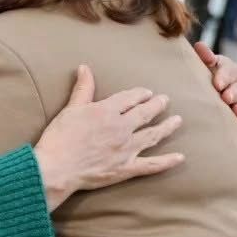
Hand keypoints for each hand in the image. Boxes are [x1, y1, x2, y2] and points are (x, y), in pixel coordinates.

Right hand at [33, 65, 184, 209]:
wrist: (56, 169)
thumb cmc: (59, 139)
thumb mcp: (70, 109)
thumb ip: (83, 89)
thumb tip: (84, 67)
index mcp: (107, 111)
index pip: (129, 98)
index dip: (140, 94)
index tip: (146, 93)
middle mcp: (121, 128)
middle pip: (145, 113)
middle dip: (157, 105)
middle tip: (165, 100)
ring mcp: (126, 149)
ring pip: (153, 135)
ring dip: (167, 127)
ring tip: (178, 121)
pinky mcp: (126, 169)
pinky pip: (152, 165)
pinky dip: (167, 161)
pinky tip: (180, 158)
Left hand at [194, 43, 236, 137]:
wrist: (205, 88)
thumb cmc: (203, 73)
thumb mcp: (204, 63)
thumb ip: (204, 55)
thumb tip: (199, 46)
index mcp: (228, 69)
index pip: (229, 69)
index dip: (224, 76)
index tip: (217, 83)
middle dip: (233, 92)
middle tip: (226, 97)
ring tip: (236, 112)